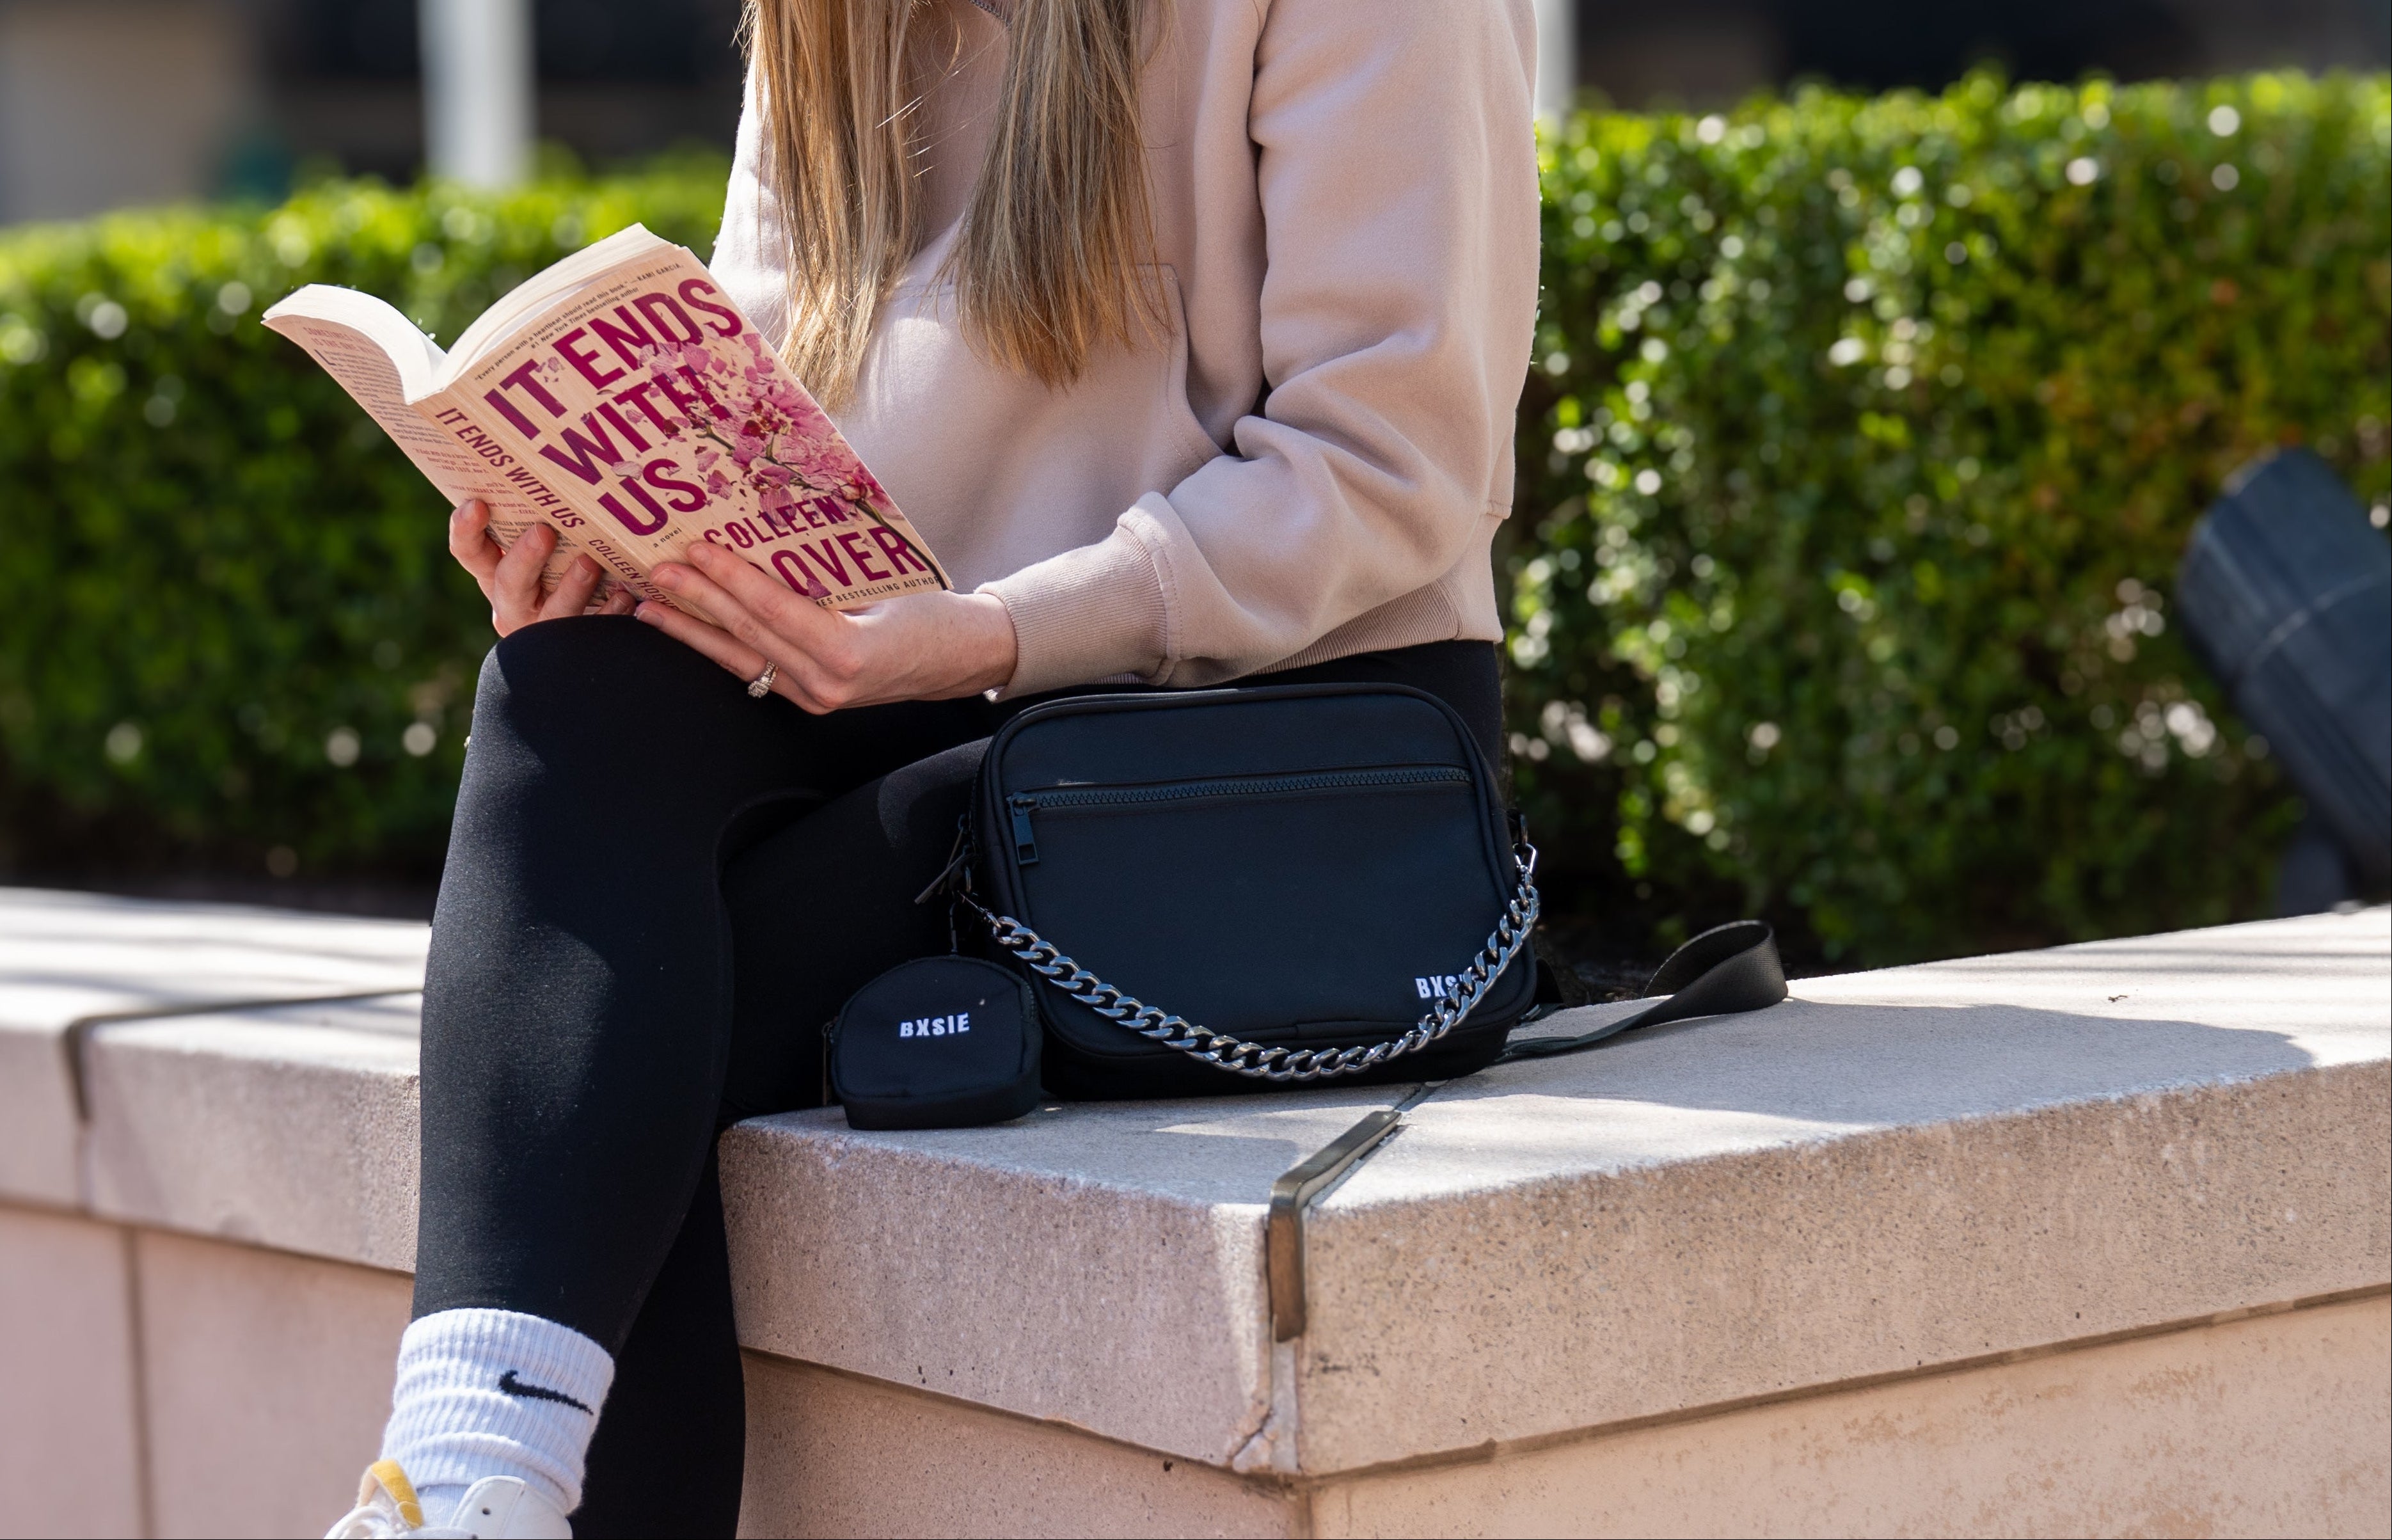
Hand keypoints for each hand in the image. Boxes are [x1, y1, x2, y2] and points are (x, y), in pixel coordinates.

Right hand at [447, 499, 633, 635]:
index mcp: (494, 572)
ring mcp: (544, 629)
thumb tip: (558, 462)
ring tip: (590, 562)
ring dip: (571, 586)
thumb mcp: (544, 546)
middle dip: (525, 557)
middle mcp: (513, 603)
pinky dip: (609, 613)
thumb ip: (539, 518)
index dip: (466, 530)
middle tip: (543, 531)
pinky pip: (592, 634)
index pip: (468, 551)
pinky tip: (625, 595)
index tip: (477, 503)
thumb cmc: (564, 567)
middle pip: (508, 582)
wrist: (586, 642)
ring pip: (551, 614)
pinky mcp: (577, 648)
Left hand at [633, 538, 1018, 711]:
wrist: (961, 659)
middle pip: (748, 635)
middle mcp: (826, 684)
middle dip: (698, 600)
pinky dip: (720, 647)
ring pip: (741, 659)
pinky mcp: (811, 700)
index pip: (774, 610)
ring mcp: (816, 698)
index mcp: (848, 652)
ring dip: (693, 631)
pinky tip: (691, 630)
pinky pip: (755, 670)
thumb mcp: (885, 583)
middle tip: (658, 570)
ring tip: (650, 607)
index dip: (731, 578)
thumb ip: (827, 572)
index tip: (697, 550)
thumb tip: (769, 533)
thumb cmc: (932, 612)